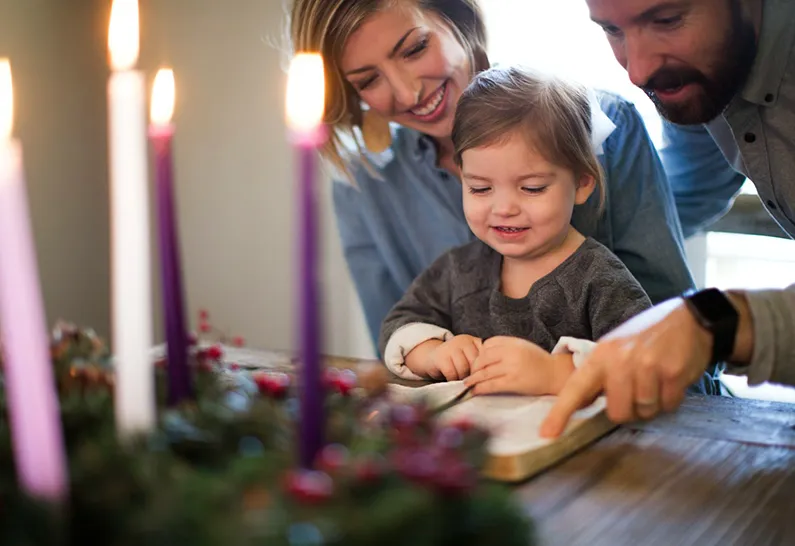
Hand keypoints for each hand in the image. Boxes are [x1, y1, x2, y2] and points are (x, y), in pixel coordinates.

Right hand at [406, 335, 481, 380]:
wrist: (431, 357)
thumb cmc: (455, 362)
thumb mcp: (470, 358)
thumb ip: (480, 363)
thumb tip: (489, 378)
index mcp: (475, 340)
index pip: (486, 356)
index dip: (484, 370)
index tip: (481, 377)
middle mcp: (464, 340)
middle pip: (475, 363)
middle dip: (473, 376)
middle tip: (470, 381)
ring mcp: (451, 346)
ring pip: (464, 369)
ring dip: (462, 379)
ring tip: (460, 380)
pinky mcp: (441, 356)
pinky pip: (452, 372)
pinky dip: (452, 379)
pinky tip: (451, 379)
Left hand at [463, 336, 574, 395]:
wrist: (555, 374)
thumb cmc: (538, 361)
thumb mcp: (522, 346)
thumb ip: (505, 348)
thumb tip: (483, 356)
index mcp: (513, 342)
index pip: (488, 344)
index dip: (479, 354)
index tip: (477, 362)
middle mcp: (511, 352)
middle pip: (483, 358)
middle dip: (474, 367)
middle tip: (470, 375)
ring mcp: (512, 367)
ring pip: (485, 372)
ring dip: (473, 379)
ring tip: (467, 384)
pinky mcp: (513, 382)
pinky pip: (491, 385)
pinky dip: (480, 388)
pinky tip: (475, 391)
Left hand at [540, 298, 711, 437]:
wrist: (688, 319)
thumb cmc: (646, 337)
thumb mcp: (614, 348)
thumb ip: (597, 375)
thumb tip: (578, 403)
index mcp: (601, 356)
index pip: (575, 388)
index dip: (560, 413)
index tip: (547, 434)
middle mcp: (620, 361)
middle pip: (617, 412)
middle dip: (629, 408)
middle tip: (637, 389)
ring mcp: (647, 366)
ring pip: (644, 411)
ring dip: (652, 403)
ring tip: (656, 380)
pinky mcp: (672, 373)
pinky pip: (667, 405)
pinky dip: (670, 399)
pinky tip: (670, 379)